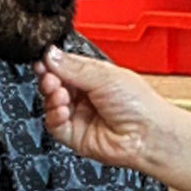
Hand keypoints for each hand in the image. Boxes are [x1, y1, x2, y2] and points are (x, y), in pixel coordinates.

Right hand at [39, 47, 173, 170]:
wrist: (148, 134)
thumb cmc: (140, 104)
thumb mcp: (105, 76)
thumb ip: (74, 66)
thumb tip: (50, 54)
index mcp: (95, 76)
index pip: (64, 66)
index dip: (52, 64)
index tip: (43, 61)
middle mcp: (86, 95)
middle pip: (54, 84)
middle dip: (49, 79)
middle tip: (50, 77)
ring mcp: (81, 115)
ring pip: (52, 104)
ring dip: (52, 97)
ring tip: (60, 94)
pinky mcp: (76, 135)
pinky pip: (55, 125)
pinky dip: (54, 116)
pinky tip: (63, 110)